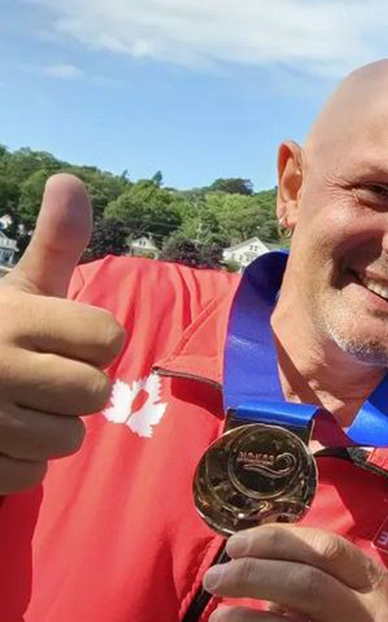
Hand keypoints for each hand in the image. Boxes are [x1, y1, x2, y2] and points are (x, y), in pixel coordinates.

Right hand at [0, 174, 123, 493]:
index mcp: (12, 317)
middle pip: (94, 393)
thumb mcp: (13, 286)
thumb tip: (71, 180)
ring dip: (48, 429)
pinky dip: (18, 463)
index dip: (95, 341)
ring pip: (66, 440)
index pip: (107, 338)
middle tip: (37, 375)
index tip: (64, 338)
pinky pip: (30, 476)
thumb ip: (54, 242)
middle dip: (74, 388)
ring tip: (14, 406)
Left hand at [203, 525, 387, 621]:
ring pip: (289, 621)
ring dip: (243, 616)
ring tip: (217, 614)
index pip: (327, 548)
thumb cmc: (336, 618)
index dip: (277, 541)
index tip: (236, 544)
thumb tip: (244, 553)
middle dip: (254, 574)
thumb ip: (305, 570)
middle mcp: (372, 611)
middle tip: (215, 577)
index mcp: (374, 581)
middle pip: (307, 582)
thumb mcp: (335, 592)